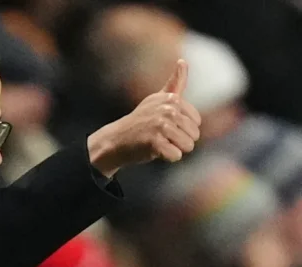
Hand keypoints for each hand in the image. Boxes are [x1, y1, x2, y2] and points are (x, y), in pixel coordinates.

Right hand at [88, 59, 201, 177]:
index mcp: (171, 99)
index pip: (196, 122)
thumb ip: (175, 83)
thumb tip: (182, 61)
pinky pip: (176, 156)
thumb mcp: (157, 99)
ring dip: (174, 149)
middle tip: (160, 136)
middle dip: (180, 140)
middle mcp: (167, 109)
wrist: (116, 139)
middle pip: (194, 135)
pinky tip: (153, 150)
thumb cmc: (141, 121)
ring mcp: (160, 125)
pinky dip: (167, 158)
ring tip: (158, 143)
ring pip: (187, 146)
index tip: (166, 126)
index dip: (183, 128)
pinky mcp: (155, 141)